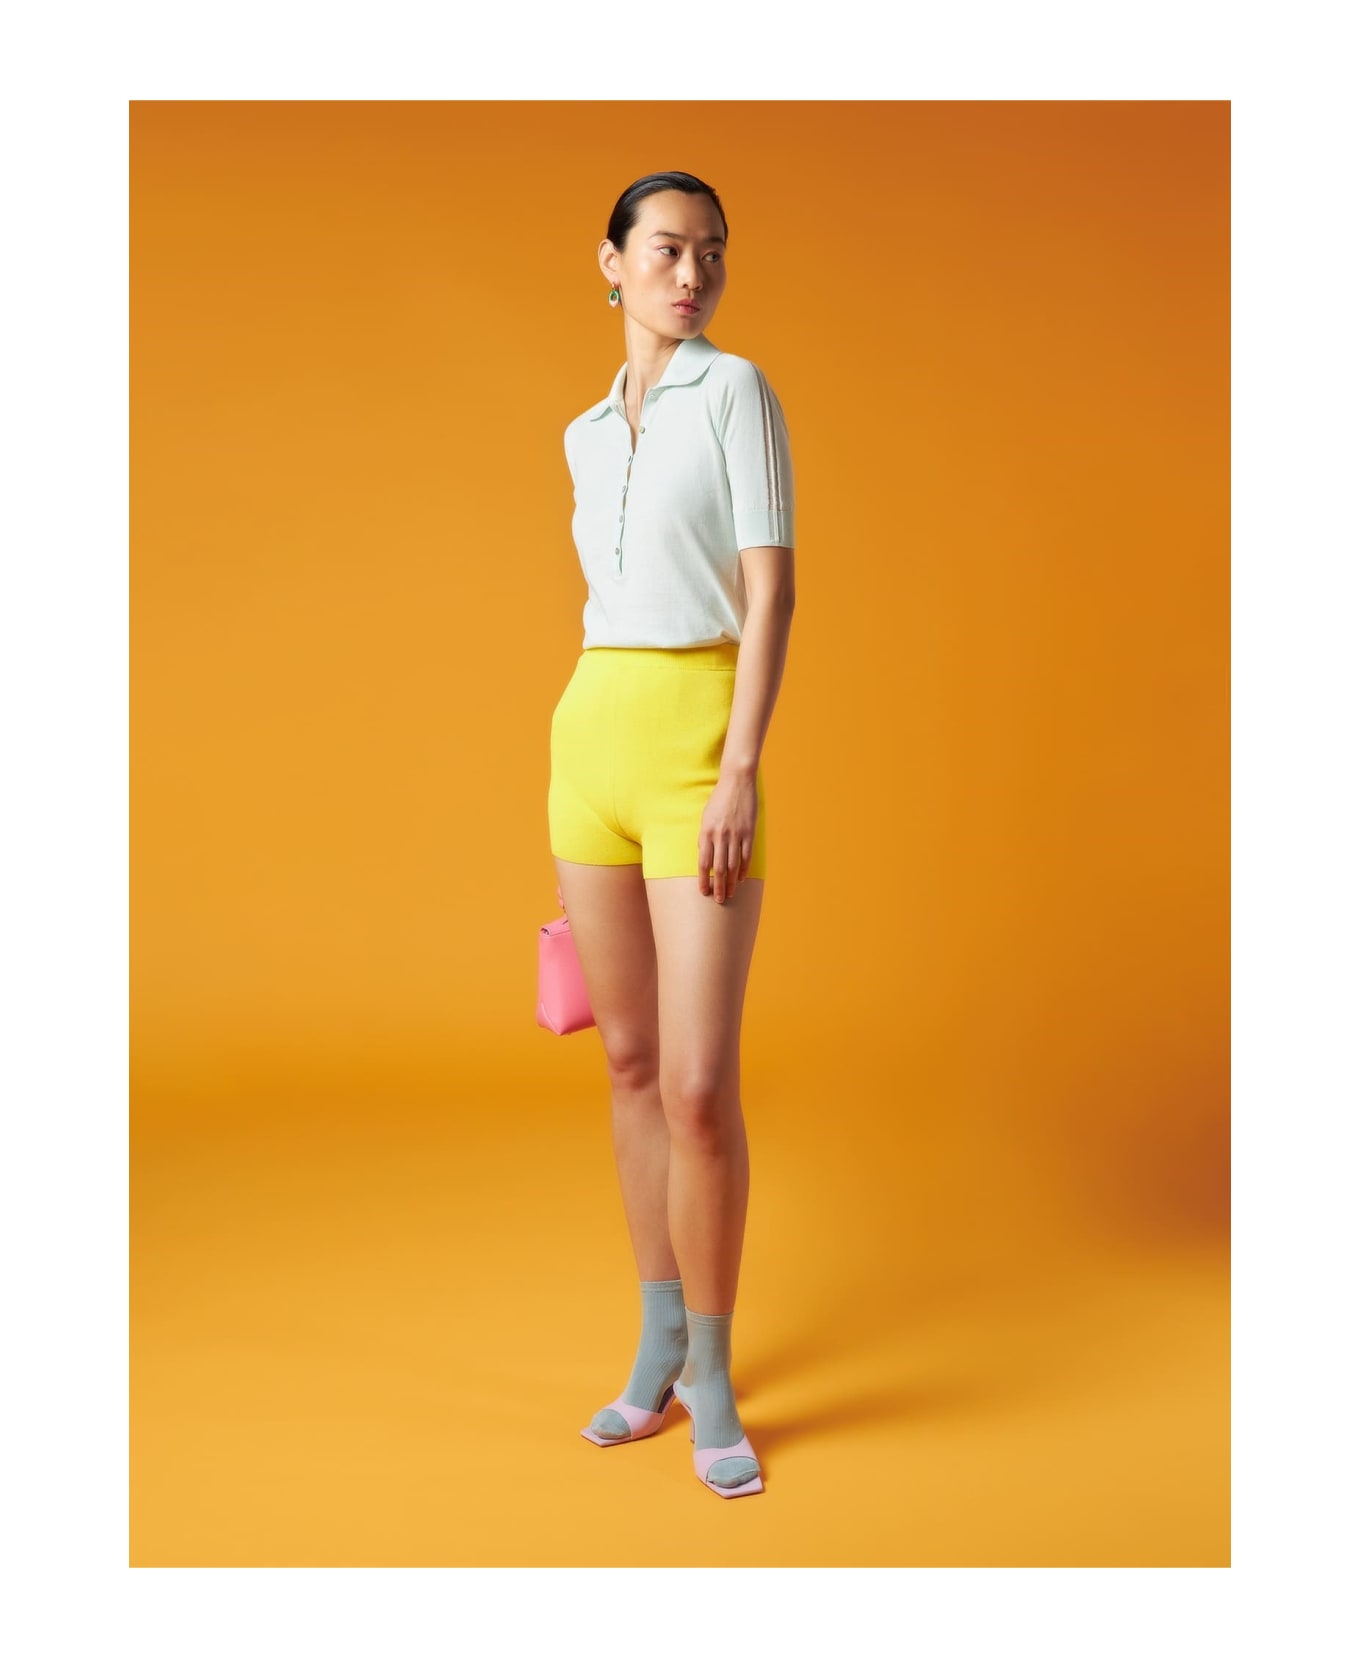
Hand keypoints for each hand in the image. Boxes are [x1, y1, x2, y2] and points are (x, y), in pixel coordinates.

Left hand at [698, 770, 757, 903]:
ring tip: (729, 894)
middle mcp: (720, 836)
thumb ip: (705, 837)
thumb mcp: (706, 816)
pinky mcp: (748, 832)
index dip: (703, 879)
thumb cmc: (719, 799)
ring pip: (733, 865)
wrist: (737, 781)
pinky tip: (741, 879)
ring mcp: (735, 835)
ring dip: (731, 882)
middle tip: (718, 900)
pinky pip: (746, 856)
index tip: (703, 892)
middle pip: (719, 868)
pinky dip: (743, 869)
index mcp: (706, 832)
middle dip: (718, 886)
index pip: (703, 863)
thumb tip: (705, 856)